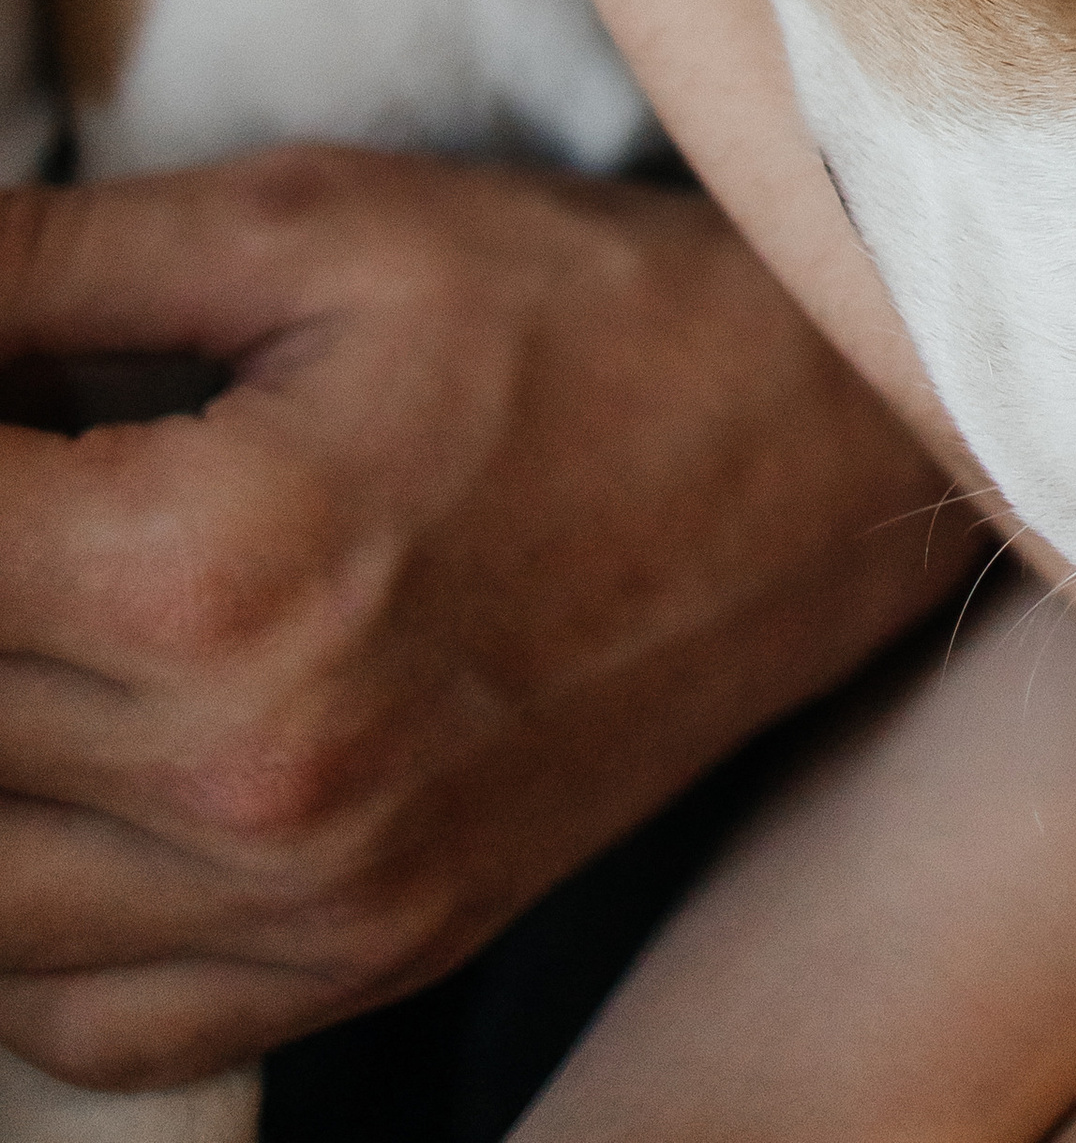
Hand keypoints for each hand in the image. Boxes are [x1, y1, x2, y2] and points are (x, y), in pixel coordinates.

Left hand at [0, 149, 969, 1092]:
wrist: (826, 452)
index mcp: (213, 567)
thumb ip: (41, 263)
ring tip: (56, 605)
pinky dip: (27, 915)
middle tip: (39, 482)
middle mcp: (244, 775)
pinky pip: (78, 1022)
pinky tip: (71, 771)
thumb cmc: (576, 313)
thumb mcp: (308, 224)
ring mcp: (306, 904)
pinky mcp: (359, 965)